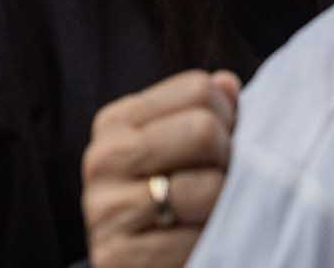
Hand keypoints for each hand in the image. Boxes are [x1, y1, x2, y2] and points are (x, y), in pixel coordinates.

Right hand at [82, 69, 240, 267]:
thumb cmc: (170, 206)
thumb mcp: (184, 154)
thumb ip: (208, 116)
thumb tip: (227, 83)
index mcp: (117, 122)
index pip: (199, 89)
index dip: (229, 120)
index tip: (225, 148)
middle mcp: (104, 158)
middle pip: (204, 130)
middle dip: (228, 162)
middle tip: (224, 187)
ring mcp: (106, 209)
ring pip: (206, 187)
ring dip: (223, 210)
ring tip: (210, 219)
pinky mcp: (115, 258)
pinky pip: (193, 240)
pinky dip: (207, 247)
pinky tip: (197, 248)